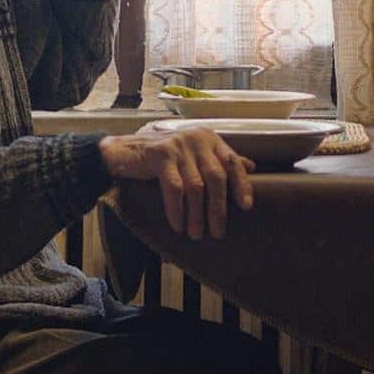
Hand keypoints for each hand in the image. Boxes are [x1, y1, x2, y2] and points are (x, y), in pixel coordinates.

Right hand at [99, 129, 255, 239]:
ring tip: (196, 234)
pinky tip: (178, 225)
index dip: (241, 184)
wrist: (122, 152)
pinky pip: (174, 189)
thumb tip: (251, 166)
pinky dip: (177, 210)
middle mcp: (196, 139)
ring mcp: (178, 146)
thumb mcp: (194, 154)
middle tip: (218, 232)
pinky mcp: (160, 155)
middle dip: (218, 208)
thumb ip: (220, 159)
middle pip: (216, 177)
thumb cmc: (162, 157)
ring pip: (195, 186)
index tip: (246, 206)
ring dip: (197, 215)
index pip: (232, 161)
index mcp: (208, 139)